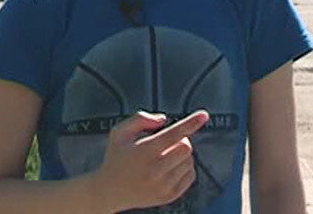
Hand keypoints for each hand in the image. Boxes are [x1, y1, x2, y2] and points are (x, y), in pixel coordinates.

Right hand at [91, 110, 209, 211]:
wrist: (109, 191)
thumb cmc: (116, 157)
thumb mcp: (119, 133)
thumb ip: (140, 119)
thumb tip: (163, 120)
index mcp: (143, 152)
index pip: (173, 134)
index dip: (190, 123)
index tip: (204, 115)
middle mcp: (154, 171)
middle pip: (186, 147)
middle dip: (182, 139)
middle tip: (169, 141)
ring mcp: (163, 186)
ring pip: (189, 161)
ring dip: (182, 154)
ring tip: (165, 155)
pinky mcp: (169, 196)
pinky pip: (191, 175)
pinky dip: (185, 167)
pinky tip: (170, 166)